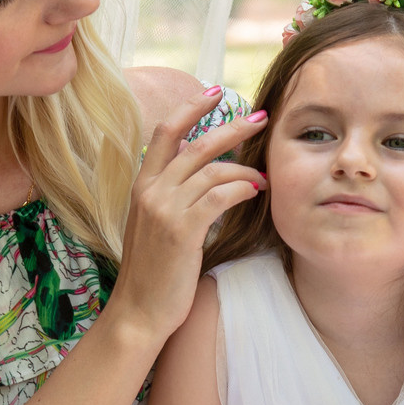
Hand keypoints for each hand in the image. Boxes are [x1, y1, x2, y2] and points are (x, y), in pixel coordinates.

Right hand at [104, 87, 264, 345]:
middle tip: (261, 117)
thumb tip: (206, 180)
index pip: (166, 132)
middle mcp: (150, 192)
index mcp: (142, 186)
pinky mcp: (181, 230)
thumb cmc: (153, 274)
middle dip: (232, 125)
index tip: (215, 92)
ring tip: (265, 176)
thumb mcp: (154, 227)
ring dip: (245, 169)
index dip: (191, 108)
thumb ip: (173, 200)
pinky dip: (242, 189)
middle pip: (196, 143)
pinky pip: (219, 196)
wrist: (138, 312)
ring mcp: (164, 210)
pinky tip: (256, 191)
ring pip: (212, 169)